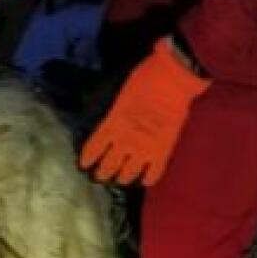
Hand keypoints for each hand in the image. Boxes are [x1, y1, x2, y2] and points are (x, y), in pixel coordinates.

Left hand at [78, 38, 210, 186]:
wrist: (172, 80)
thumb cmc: (145, 78)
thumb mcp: (120, 96)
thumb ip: (114, 117)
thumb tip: (111, 125)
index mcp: (111, 125)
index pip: (93, 149)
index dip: (87, 159)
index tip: (84, 165)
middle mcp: (124, 142)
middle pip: (108, 167)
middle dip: (102, 173)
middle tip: (101, 176)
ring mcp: (143, 150)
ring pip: (128, 175)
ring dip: (122, 178)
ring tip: (121, 179)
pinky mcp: (162, 152)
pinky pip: (152, 175)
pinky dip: (147, 179)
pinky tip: (144, 179)